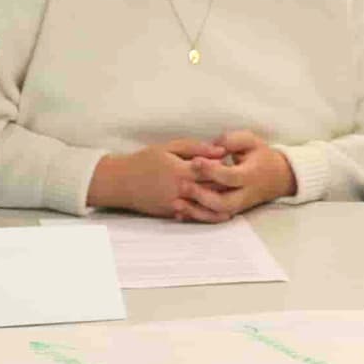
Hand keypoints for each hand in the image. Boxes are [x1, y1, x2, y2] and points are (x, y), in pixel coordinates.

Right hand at [86, 138, 229, 217]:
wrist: (120, 182)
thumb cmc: (144, 160)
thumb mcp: (169, 147)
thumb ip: (196, 148)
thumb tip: (220, 151)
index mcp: (182, 170)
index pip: (212, 172)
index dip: (228, 170)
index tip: (239, 168)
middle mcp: (180, 189)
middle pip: (211, 192)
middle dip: (227, 190)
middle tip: (243, 188)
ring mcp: (175, 203)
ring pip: (204, 208)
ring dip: (220, 208)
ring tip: (234, 206)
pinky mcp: (171, 213)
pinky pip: (192, 216)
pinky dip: (205, 215)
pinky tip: (217, 214)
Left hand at [181, 129, 296, 221]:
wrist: (278, 177)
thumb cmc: (260, 156)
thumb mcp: (251, 141)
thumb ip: (232, 140)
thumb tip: (213, 145)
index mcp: (251, 175)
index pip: (230, 176)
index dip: (212, 170)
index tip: (195, 160)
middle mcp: (245, 194)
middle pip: (223, 202)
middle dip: (201, 196)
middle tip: (182, 185)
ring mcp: (238, 206)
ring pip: (216, 214)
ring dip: (196, 211)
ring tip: (176, 203)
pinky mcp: (231, 211)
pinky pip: (213, 219)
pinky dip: (196, 217)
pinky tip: (179, 213)